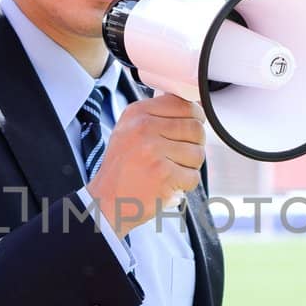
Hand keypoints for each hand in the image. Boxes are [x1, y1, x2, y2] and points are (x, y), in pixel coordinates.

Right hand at [87, 95, 204, 234]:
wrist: (107, 201)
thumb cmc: (122, 169)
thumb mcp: (130, 130)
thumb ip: (158, 116)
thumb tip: (193, 108)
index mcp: (138, 113)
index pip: (184, 104)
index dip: (194, 119)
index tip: (188, 130)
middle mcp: (144, 127)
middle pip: (196, 128)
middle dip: (194, 145)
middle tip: (180, 156)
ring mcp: (154, 151)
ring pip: (198, 153)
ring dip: (189, 166)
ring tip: (170, 171)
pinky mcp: (163, 174)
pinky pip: (193, 176)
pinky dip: (185, 184)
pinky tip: (169, 184)